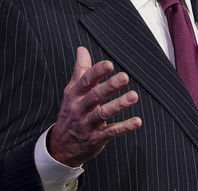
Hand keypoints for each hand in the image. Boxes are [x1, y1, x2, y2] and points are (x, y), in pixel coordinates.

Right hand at [48, 46, 141, 166]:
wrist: (60, 147)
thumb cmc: (70, 113)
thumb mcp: (71, 92)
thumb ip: (80, 70)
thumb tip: (82, 49)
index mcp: (74, 95)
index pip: (85, 81)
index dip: (96, 72)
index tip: (109, 64)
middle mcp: (80, 109)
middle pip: (95, 96)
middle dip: (109, 86)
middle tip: (124, 77)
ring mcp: (87, 125)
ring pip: (103, 114)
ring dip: (119, 104)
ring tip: (134, 96)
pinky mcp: (96, 138)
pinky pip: (111, 132)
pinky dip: (124, 127)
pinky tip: (137, 121)